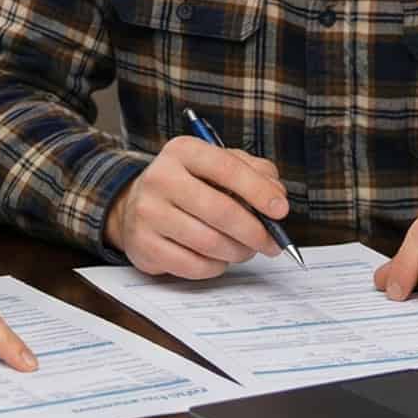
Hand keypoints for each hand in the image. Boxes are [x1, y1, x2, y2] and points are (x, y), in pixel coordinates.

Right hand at [102, 136, 288, 279]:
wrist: (136, 205)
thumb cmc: (189, 185)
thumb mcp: (218, 165)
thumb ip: (254, 172)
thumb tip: (277, 196)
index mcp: (182, 151)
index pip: (227, 168)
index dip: (259, 191)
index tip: (281, 210)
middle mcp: (160, 177)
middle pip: (221, 211)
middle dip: (255, 232)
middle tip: (272, 243)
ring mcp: (148, 212)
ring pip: (209, 243)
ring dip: (238, 252)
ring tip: (246, 250)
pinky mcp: (143, 245)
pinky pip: (193, 265)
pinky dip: (216, 267)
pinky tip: (219, 259)